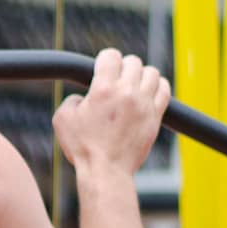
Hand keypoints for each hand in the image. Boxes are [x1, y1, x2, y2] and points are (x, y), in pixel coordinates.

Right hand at [53, 48, 170, 176]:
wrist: (106, 171)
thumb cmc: (82, 148)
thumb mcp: (62, 119)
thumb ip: (72, 99)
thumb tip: (84, 96)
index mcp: (103, 89)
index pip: (111, 56)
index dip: (105, 59)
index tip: (102, 68)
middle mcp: (127, 93)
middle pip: (133, 62)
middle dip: (123, 67)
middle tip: (116, 80)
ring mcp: (144, 104)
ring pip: (151, 73)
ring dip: (141, 75)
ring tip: (133, 86)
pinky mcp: (155, 117)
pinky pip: (164, 90)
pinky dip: (157, 86)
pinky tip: (147, 93)